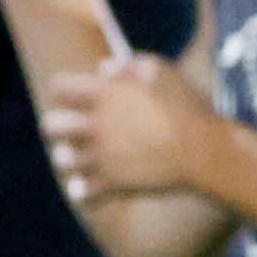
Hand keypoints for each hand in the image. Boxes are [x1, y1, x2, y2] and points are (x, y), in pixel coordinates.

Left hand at [42, 53, 210, 201]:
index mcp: (106, 94)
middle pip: (51, 125)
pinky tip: (89, 187)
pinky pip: (82, 192)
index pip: (62, 87)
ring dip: (70, 159)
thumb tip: (104, 67)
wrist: (205, 152)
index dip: (65, 90)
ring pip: (63, 160)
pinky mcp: (113, 183)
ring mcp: (103, 156)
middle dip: (58, 126)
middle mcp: (97, 124)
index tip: (75, 96)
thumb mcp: (164, 73)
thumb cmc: (189, 108)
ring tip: (81, 158)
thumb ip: (132, 65)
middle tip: (72, 129)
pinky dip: (83, 191)